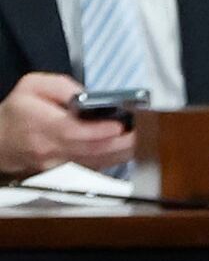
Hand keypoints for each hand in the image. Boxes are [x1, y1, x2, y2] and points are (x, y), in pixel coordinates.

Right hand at [0, 74, 129, 174]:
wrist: (2, 141)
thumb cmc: (19, 111)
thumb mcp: (32, 86)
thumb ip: (61, 86)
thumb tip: (86, 96)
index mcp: (41, 125)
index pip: (72, 132)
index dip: (99, 130)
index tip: (120, 124)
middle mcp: (50, 150)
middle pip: (91, 149)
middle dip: (121, 141)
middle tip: (142, 130)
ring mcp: (57, 166)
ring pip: (96, 162)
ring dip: (122, 151)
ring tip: (141, 137)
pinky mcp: (65, 174)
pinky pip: (94, 167)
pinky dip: (114, 158)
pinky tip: (129, 147)